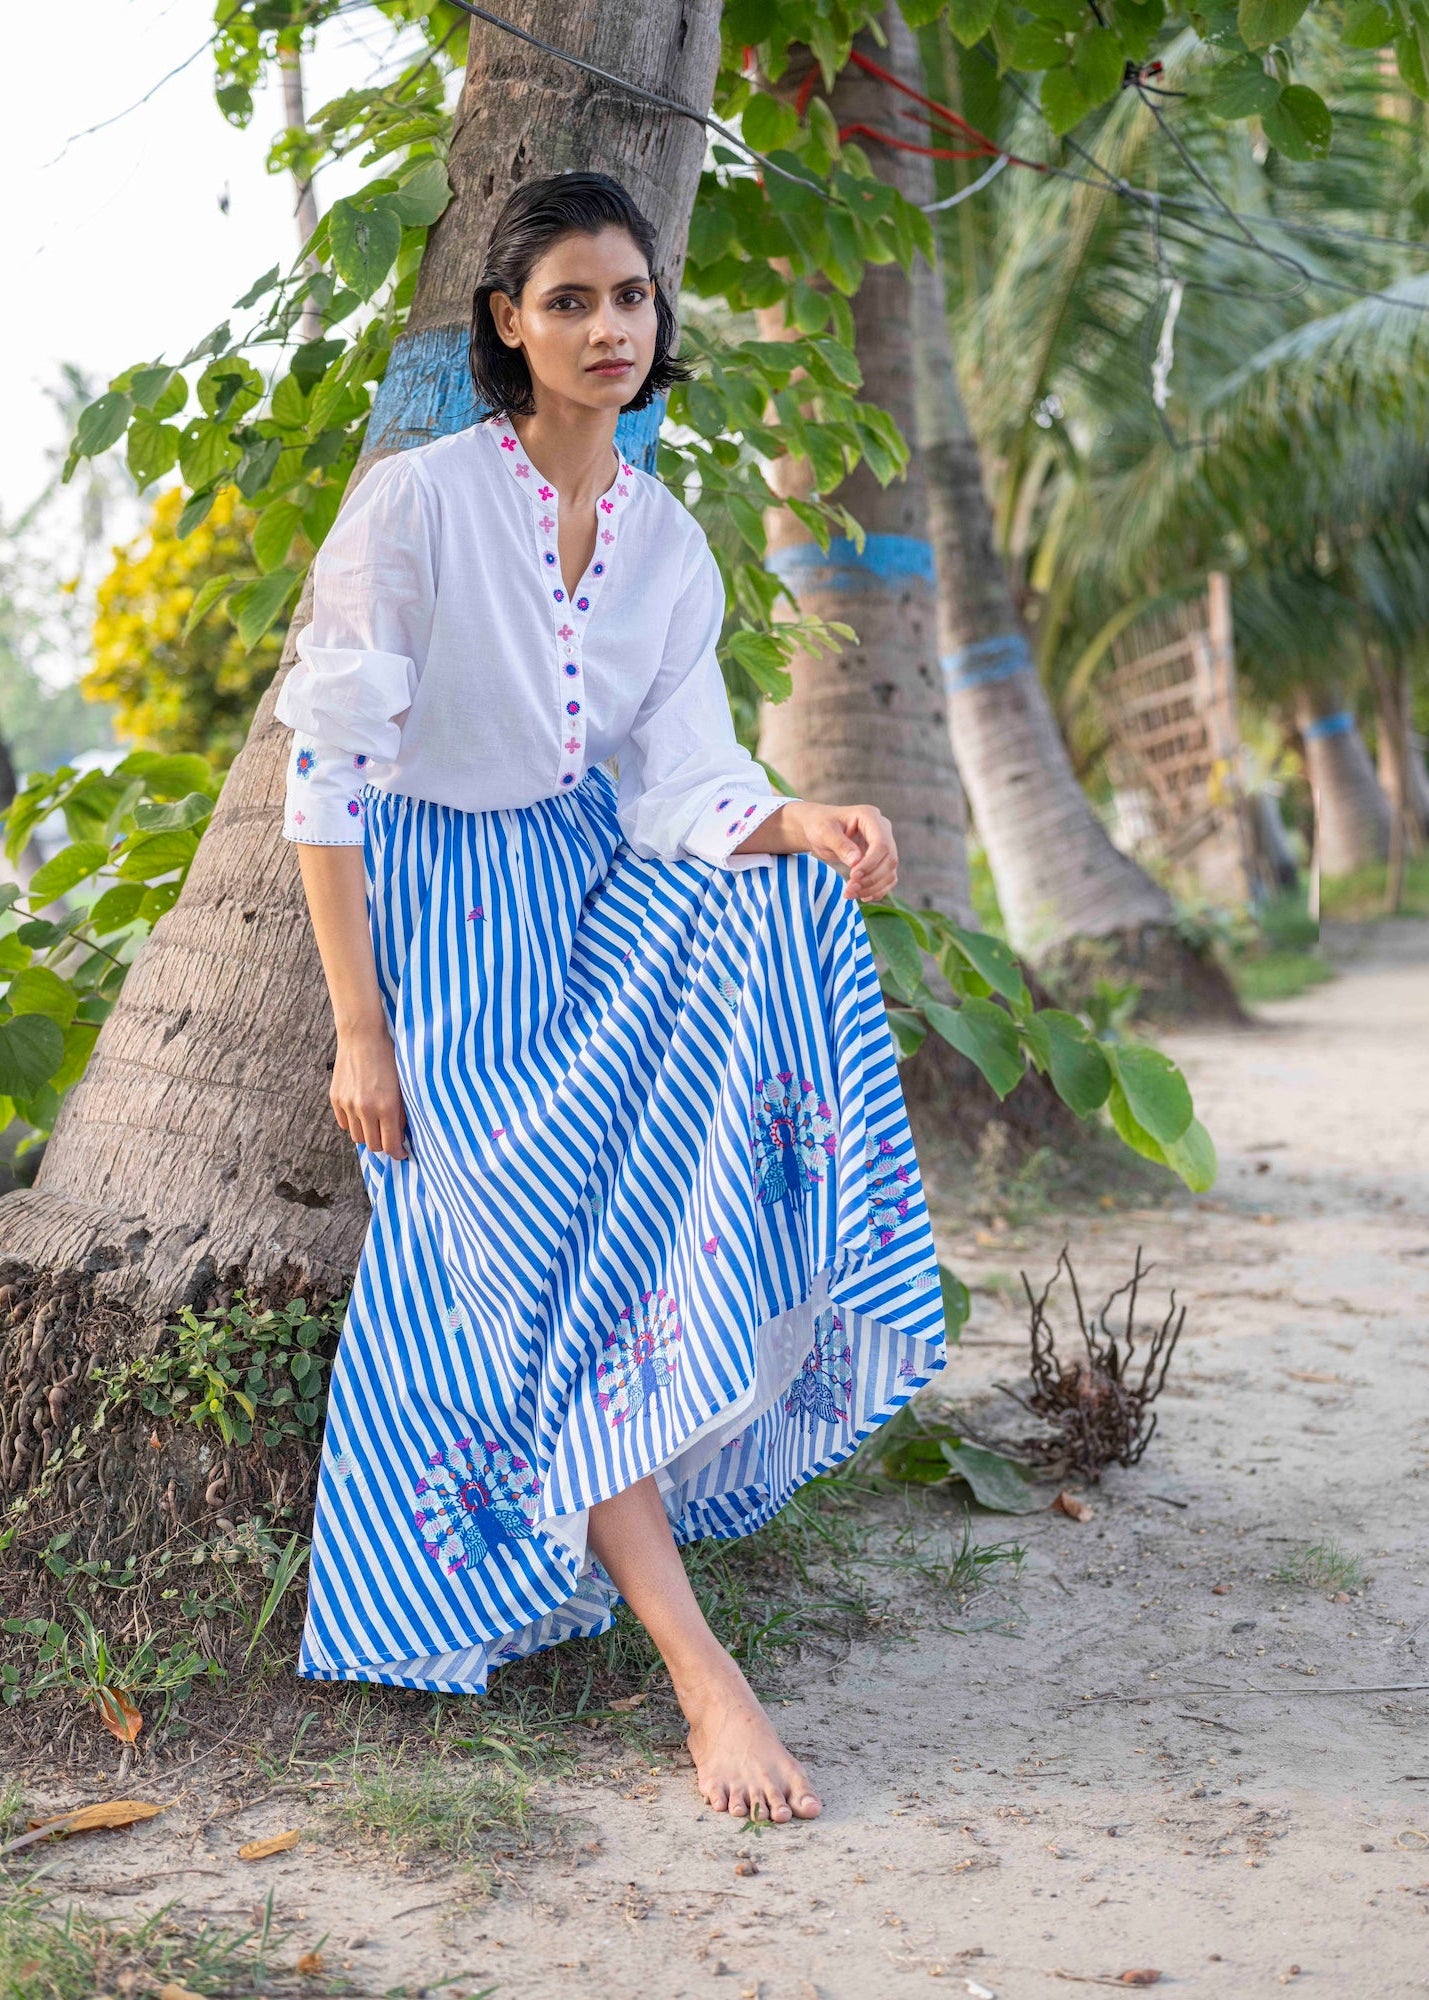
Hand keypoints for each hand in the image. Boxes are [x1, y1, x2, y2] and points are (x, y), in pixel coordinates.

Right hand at [331, 1022, 407, 1158]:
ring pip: (357, 1137)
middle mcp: (365, 1109)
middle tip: (391, 1138)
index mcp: (386, 1106)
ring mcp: (348, 1104)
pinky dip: (354, 1124)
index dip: (398, 1153)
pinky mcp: (336, 1098)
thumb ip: (402, 1111)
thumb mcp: (403, 1085)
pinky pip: (344, 1124)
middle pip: (373, 1145)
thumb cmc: (389, 1056)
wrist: (362, 1035)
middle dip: (383, 1145)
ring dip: (368, 1135)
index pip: (390, 1145)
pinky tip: (363, 1114)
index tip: (402, 1152)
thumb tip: (402, 1134)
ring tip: (377, 1124)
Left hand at [783, 801, 897, 901]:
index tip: (852, 876)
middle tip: (849, 889)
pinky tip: (862, 895)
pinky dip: (878, 890)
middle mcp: (882, 829)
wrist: (817, 829)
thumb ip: (840, 845)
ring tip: (850, 894)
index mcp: (870, 816)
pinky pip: (888, 877)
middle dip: (870, 878)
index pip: (881, 843)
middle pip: (889, 859)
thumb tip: (856, 862)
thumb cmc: (819, 825)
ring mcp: (884, 844)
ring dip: (873, 887)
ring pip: (890, 871)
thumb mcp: (824, 832)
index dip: (870, 863)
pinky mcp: (881, 859)